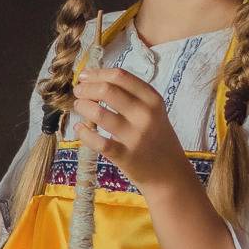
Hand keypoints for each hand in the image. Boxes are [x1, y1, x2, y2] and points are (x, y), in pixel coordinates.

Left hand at [71, 67, 188, 192]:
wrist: (170, 175)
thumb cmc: (157, 139)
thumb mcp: (154, 112)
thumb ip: (131, 96)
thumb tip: (96, 80)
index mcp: (153, 100)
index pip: (120, 76)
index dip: (97, 73)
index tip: (84, 75)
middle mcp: (146, 115)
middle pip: (107, 90)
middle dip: (86, 88)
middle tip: (78, 92)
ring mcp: (135, 136)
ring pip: (98, 113)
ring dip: (82, 106)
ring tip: (79, 106)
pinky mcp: (125, 156)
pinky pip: (97, 140)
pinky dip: (83, 132)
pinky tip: (80, 128)